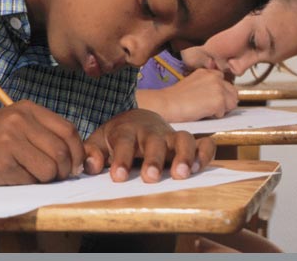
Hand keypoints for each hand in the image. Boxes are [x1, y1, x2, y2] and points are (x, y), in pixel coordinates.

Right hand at [0, 100, 83, 184]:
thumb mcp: (10, 126)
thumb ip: (40, 134)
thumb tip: (76, 157)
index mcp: (26, 108)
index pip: (69, 131)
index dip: (77, 153)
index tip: (73, 166)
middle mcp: (20, 119)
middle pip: (64, 151)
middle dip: (65, 171)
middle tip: (55, 178)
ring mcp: (11, 138)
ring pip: (52, 168)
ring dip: (46, 180)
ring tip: (29, 176)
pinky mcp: (2, 160)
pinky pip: (32, 179)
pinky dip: (28, 183)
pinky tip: (11, 176)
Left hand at [83, 109, 215, 182]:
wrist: (136, 119)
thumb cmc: (117, 136)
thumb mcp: (99, 142)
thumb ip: (92, 153)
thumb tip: (90, 166)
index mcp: (127, 131)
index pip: (124, 143)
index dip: (121, 159)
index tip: (118, 177)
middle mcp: (151, 132)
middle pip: (155, 141)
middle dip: (154, 159)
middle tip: (150, 178)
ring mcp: (172, 136)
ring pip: (183, 139)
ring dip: (184, 155)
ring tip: (181, 175)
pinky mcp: (188, 143)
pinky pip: (204, 143)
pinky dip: (205, 153)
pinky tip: (200, 168)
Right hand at [138, 69, 237, 122]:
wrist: (165, 104)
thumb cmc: (174, 99)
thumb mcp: (193, 85)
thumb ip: (207, 86)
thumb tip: (220, 97)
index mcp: (208, 72)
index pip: (226, 84)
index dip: (221, 94)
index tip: (211, 100)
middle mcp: (215, 77)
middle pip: (232, 93)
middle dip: (224, 102)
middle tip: (207, 107)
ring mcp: (218, 88)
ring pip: (232, 103)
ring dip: (221, 109)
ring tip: (203, 109)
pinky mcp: (219, 100)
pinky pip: (223, 113)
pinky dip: (214, 116)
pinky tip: (201, 112)